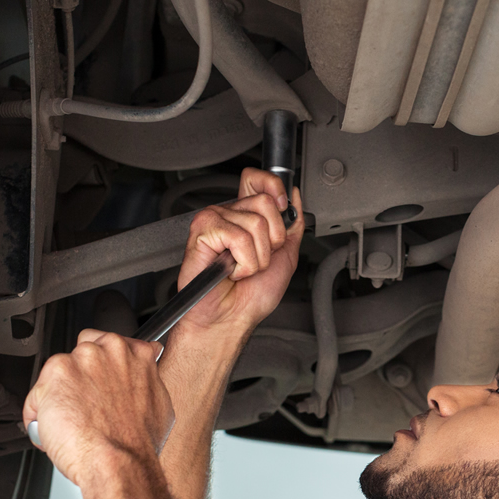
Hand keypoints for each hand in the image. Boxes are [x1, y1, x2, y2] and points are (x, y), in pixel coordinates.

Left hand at [23, 329, 174, 487]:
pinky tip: (56, 429)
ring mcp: (82, 360)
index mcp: (136, 354)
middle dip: (81, 375)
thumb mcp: (160, 405)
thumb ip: (147, 382)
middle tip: (85, 403)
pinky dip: (40, 413)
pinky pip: (38, 393)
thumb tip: (143, 382)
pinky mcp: (56, 375)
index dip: (104, 367)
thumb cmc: (139, 442)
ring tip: (71, 421)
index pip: (112, 344)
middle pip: (83, 351)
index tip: (101, 381)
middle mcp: (109, 350)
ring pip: (59, 372)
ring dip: (60, 394)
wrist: (119, 462)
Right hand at [176, 168, 302, 333]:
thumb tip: (295, 195)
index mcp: (246, 216)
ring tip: (242, 269)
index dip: (274, 187)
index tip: (282, 209)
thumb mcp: (286, 255)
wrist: (231, 319)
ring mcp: (214, 221)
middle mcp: (229, 215)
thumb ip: (292, 224)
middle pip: (265, 202)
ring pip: (255, 223)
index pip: (257, 179)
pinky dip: (243, 262)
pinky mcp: (202, 232)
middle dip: (272, 239)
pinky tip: (231, 271)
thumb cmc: (251, 296)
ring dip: (257, 257)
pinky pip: (238, 237)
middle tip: (257, 258)